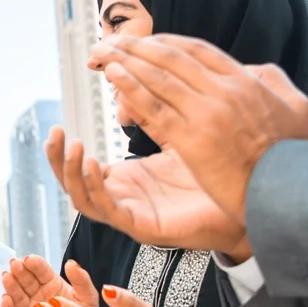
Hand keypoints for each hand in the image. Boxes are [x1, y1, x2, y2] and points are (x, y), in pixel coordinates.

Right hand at [0, 255, 86, 306]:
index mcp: (51, 285)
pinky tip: (5, 300)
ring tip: (7, 278)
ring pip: (16, 297)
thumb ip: (82, 281)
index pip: (41, 271)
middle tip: (15, 265)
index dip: (35, 265)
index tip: (29, 260)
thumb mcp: (87, 299)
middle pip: (25, 282)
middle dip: (19, 272)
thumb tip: (71, 263)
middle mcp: (37, 296)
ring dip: (10, 287)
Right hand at [45, 127, 249, 256]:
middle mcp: (125, 198)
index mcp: (128, 181)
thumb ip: (154, 113)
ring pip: (84, 199)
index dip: (65, 149)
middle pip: (75, 184)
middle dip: (57, 159)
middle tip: (54, 133)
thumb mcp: (178, 135)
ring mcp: (133, 213)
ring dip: (70, 173)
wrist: (253, 203)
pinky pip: (109, 211)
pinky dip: (95, 188)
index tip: (56, 124)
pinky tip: (91, 164)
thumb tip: (132, 80)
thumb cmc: (219, 174)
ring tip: (70, 145)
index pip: (83, 166)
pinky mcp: (145, 226)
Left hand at [88, 34, 307, 221]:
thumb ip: (272, 81)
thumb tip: (253, 68)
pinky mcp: (191, 140)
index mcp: (245, 81)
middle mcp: (224, 91)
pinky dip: (130, 88)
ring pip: (157, 77)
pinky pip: (154, 108)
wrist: (288, 193)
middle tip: (110, 42)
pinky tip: (112, 76)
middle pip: (170, 57)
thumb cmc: (291, 157)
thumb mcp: (295, 107)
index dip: (165, 42)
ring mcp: (207, 114)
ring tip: (101, 53)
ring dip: (124, 61)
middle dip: (135, 46)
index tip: (144, 42)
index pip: (197, 49)